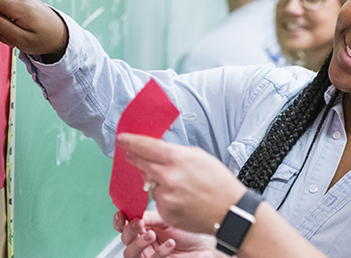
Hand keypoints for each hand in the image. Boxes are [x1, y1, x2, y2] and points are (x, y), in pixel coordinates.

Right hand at [115, 210, 219, 257]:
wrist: (208, 247)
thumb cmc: (193, 233)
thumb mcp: (169, 219)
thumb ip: (150, 217)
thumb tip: (135, 213)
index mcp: (146, 229)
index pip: (126, 226)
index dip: (120, 221)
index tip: (121, 215)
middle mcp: (145, 243)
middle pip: (125, 239)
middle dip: (129, 230)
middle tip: (138, 223)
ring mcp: (149, 256)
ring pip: (130, 253)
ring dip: (138, 243)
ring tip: (151, 234)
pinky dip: (159, 251)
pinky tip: (170, 243)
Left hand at [116, 134, 247, 234]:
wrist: (229, 211)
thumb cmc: (219, 184)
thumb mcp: (200, 157)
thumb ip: (176, 153)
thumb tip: (157, 152)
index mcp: (177, 159)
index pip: (146, 146)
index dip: (131, 141)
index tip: (121, 139)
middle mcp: (168, 176)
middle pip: (141, 163)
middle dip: (136, 159)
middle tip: (133, 156)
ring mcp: (165, 196)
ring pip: (149, 184)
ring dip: (157, 182)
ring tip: (180, 186)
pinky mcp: (165, 211)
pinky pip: (157, 200)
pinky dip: (164, 198)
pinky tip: (181, 198)